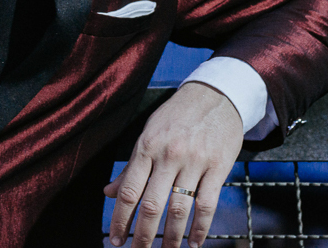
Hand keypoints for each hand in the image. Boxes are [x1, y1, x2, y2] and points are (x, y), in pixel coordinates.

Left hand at [104, 82, 243, 247]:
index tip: (115, 238)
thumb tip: (108, 192)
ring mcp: (194, 162)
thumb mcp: (148, 133)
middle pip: (152, 204)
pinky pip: (208, 204)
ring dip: (172, 237)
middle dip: (143, 234)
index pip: (129, 190)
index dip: (120, 218)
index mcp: (146, 147)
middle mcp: (168, 155)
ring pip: (180, 208)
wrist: (215, 95)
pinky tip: (196, 243)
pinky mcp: (219, 167)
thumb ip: (131, 166)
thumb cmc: (176, 116)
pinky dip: (201, 228)